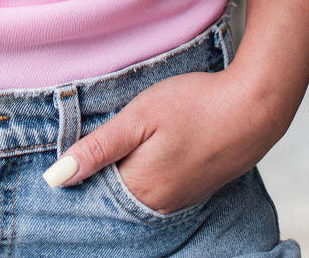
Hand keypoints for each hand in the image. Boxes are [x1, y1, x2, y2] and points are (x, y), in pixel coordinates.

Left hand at [43, 69, 277, 214]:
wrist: (253, 110)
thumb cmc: (194, 105)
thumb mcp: (138, 117)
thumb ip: (97, 149)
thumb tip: (55, 178)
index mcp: (138, 187)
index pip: (91, 192)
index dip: (78, 171)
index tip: (69, 151)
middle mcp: (157, 203)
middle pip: (112, 195)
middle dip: (98, 174)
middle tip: (97, 141)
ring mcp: (179, 200)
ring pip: (135, 193)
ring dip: (122, 173)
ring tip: (122, 142)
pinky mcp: (194, 190)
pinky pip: (156, 190)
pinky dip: (144, 174)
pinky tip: (149, 150)